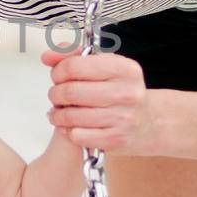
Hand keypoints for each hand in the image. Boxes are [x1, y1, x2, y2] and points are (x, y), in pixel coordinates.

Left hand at [42, 48, 164, 153]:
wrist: (148, 122)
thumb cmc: (121, 92)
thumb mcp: (105, 67)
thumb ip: (74, 57)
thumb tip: (47, 57)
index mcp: (125, 69)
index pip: (75, 66)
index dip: (58, 71)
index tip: (58, 76)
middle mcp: (127, 93)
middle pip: (70, 91)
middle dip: (55, 93)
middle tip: (57, 95)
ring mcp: (122, 118)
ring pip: (71, 115)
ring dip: (58, 114)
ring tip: (60, 111)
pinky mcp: (115, 140)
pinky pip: (77, 135)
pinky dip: (68, 131)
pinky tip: (71, 126)